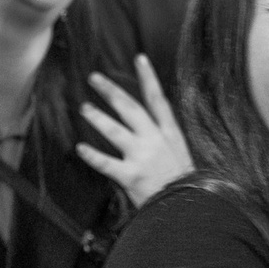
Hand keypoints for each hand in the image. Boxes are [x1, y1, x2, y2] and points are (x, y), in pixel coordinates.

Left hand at [76, 54, 192, 205]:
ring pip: (115, 130)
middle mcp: (155, 140)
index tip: (139, 58)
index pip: (157, 99)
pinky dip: (92, 155)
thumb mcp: (180, 155)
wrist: (188, 208)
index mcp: (169, 134)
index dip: (148, 77)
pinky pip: (106, 163)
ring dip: (97, 117)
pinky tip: (80, 148)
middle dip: (111, 91)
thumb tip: (149, 126)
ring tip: (84, 108)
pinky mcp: (132, 176)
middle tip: (94, 78)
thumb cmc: (184, 185)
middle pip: (130, 108)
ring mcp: (143, 157)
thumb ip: (164, 139)